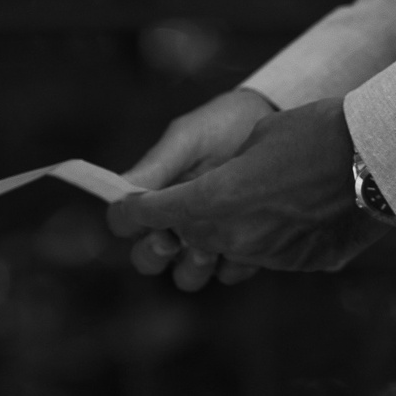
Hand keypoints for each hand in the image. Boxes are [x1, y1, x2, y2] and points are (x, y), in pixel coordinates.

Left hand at [108, 98, 384, 284]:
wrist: (378, 158)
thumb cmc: (314, 134)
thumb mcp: (257, 141)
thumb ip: (224, 172)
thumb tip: (209, 191)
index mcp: (211, 199)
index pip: (147, 216)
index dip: (128, 213)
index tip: (122, 211)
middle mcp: (231, 235)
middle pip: (181, 242)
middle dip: (174, 228)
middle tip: (180, 207)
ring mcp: (264, 255)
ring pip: (222, 254)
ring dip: (219, 239)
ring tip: (237, 210)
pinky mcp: (296, 265)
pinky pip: (263, 255)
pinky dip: (264, 238)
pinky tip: (285, 212)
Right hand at [119, 87, 275, 289]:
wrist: (275, 118)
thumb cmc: (222, 126)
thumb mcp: (188, 138)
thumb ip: (157, 165)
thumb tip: (121, 188)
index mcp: (155, 196)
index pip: (125, 223)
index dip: (128, 226)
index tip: (142, 219)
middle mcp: (176, 223)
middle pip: (149, 259)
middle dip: (153, 255)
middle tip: (169, 242)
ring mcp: (209, 240)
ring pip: (186, 276)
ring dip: (191, 269)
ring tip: (207, 251)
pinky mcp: (243, 250)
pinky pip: (229, 274)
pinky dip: (232, 267)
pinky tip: (244, 250)